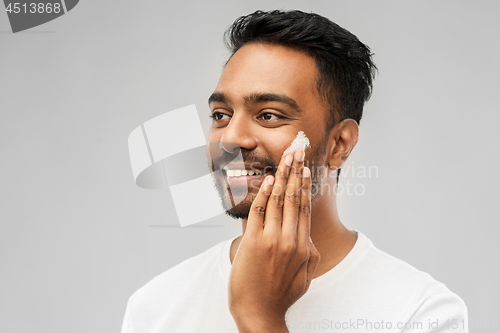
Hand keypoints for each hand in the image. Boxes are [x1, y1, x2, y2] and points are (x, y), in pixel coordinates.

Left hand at [228, 148, 320, 331]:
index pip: (304, 208)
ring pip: (278, 201)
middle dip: (296, 171)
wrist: (259, 313)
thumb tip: (308, 238)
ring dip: (282, 176)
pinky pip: (259, 212)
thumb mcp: (305, 277)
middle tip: (297, 152)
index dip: (305, 185)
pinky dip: (264, 193)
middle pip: (293, 198)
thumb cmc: (280, 296)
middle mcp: (290, 240)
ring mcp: (272, 240)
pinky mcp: (254, 242)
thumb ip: (310, 254)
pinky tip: (269, 179)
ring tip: (286, 158)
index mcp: (303, 247)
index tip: (306, 169)